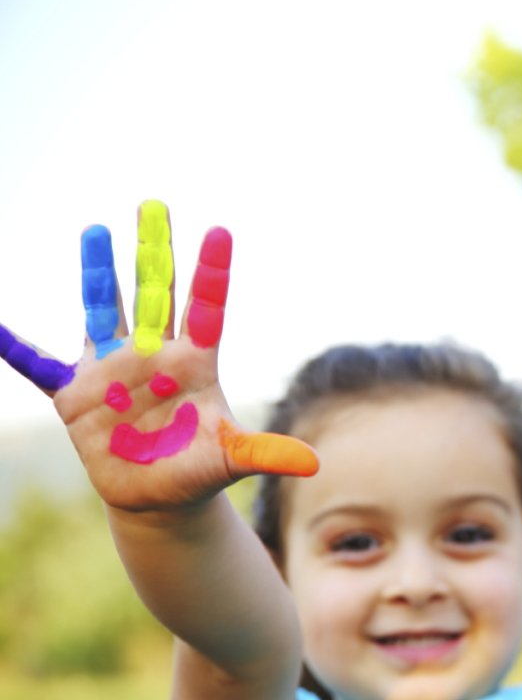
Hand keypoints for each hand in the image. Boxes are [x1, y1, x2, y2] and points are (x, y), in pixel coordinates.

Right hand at [0, 200, 316, 513]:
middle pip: (154, 293)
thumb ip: (265, 453)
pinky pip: (40, 366)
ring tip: (95, 229)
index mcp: (194, 364)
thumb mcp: (232, 459)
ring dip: (97, 272)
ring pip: (102, 310)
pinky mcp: (76, 396)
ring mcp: (112, 371)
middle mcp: (153, 356)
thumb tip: (313, 462)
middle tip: (153, 202)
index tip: (220, 229)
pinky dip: (16, 349)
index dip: (212, 271)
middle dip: (153, 249)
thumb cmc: (198, 470)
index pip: (206, 307)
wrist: (158, 497)